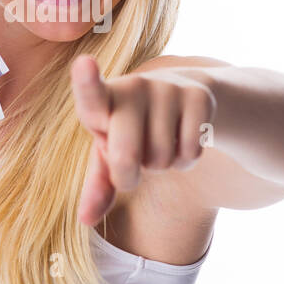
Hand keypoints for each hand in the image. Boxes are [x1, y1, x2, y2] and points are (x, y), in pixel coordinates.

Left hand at [70, 55, 215, 225]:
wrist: (181, 94)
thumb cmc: (132, 127)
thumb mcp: (110, 151)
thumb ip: (98, 183)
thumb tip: (85, 220)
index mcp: (103, 99)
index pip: (92, 93)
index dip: (87, 81)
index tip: (84, 63)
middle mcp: (133, 87)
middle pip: (125, 156)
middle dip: (128, 176)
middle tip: (132, 166)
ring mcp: (167, 88)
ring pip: (161, 159)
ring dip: (161, 165)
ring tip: (160, 142)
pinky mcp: (198, 95)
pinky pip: (190, 152)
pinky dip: (185, 160)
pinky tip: (181, 140)